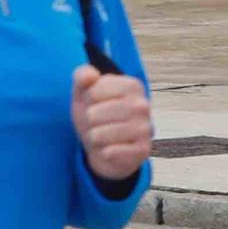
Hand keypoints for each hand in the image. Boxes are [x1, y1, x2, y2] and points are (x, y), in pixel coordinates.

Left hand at [71, 65, 151, 179]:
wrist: (105, 145)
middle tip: (98, 122)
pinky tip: (110, 148)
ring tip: (102, 135)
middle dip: (88, 121)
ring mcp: (145, 128)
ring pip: (98, 134)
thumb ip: (82, 75)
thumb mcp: (84, 92)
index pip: (93, 91)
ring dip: (94, 137)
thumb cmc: (96, 114)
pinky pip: (109, 152)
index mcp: (132, 85)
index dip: (87, 100)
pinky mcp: (142, 150)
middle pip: (93, 114)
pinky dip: (103, 152)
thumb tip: (89, 76)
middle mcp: (142, 105)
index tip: (95, 102)